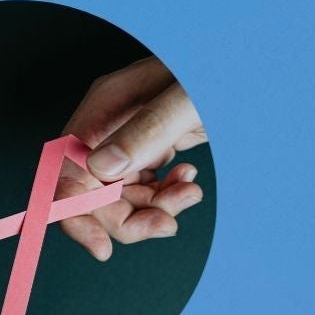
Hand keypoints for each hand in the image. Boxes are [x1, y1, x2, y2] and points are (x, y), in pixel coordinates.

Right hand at [55, 57, 206, 260]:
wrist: (248, 66)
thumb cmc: (219, 73)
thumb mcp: (185, 102)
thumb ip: (147, 131)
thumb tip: (103, 168)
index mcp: (106, 108)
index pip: (67, 170)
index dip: (75, 214)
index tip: (103, 248)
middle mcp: (111, 124)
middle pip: (95, 191)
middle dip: (129, 216)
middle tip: (169, 224)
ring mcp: (132, 135)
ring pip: (123, 192)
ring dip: (155, 206)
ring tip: (190, 193)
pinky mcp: (155, 144)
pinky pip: (147, 183)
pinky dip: (167, 193)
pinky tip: (189, 181)